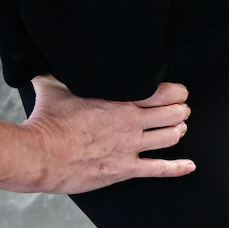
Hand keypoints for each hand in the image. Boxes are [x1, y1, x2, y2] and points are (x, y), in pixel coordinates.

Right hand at [17, 75, 193, 193]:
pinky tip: (189, 166)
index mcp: (119, 99)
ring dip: (178, 131)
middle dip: (181, 111)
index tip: (179, 92)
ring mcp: (130, 146)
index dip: (177, 92)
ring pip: (170, 137)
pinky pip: (159, 169)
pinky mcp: (125, 168)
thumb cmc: (45, 121)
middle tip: (182, 110)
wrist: (39, 154)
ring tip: (179, 128)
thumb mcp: (53, 86)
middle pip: (172, 113)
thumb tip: (49, 59)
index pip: (163, 91)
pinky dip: (177, 168)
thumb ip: (59, 72)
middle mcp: (130, 121)